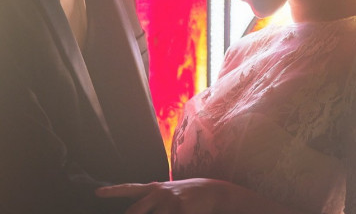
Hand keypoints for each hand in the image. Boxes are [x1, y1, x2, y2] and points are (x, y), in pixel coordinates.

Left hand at [96, 178, 231, 213]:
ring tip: (166, 213)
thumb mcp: (169, 192)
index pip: (130, 189)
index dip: (113, 192)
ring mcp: (169, 202)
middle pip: (134, 212)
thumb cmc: (188, 195)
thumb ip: (152, 199)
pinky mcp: (180, 211)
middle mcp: (159, 193)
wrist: (213, 193)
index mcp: (154, 188)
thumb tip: (136, 206)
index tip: (97, 193)